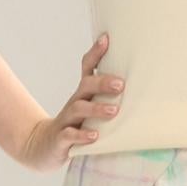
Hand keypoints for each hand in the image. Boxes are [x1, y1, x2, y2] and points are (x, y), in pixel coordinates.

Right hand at [14, 34, 125, 169]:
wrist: (45, 146)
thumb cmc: (77, 126)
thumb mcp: (91, 109)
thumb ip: (109, 99)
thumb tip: (141, 87)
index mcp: (83, 94)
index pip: (87, 68)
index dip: (95, 53)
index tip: (106, 39)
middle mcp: (75, 102)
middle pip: (86, 86)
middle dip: (103, 82)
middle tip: (121, 85)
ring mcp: (67, 120)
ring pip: (79, 109)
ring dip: (97, 109)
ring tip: (114, 110)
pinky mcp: (61, 139)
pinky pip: (70, 135)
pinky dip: (82, 135)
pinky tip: (94, 137)